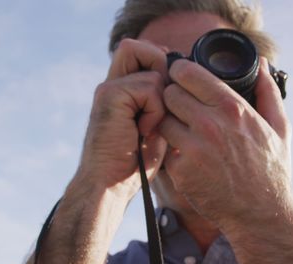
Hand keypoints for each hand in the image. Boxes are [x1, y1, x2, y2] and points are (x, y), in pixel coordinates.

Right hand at [75, 39, 168, 199]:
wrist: (109, 185)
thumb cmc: (134, 164)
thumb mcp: (156, 127)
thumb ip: (163, 103)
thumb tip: (183, 82)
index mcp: (121, 90)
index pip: (143, 53)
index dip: (162, 67)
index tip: (168, 100)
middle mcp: (112, 83)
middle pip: (139, 48)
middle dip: (162, 72)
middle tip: (162, 108)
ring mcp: (109, 88)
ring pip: (154, 71)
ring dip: (162, 101)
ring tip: (150, 127)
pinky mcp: (110, 95)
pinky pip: (150, 88)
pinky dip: (156, 112)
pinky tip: (143, 132)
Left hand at [158, 57, 292, 228]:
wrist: (261, 215)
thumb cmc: (271, 171)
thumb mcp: (280, 129)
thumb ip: (268, 92)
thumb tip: (263, 65)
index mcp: (233, 108)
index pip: (187, 73)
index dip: (179, 72)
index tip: (180, 77)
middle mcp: (210, 125)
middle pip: (168, 94)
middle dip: (172, 98)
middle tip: (180, 108)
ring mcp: (193, 149)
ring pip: (161, 120)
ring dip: (168, 124)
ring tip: (182, 132)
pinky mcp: (181, 171)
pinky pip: (164, 149)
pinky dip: (171, 151)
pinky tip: (185, 156)